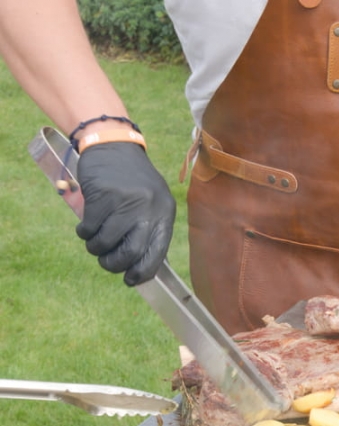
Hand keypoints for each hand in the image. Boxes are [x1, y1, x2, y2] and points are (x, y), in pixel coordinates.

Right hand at [75, 142, 175, 285]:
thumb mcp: (153, 203)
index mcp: (164, 214)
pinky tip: (85, 230)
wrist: (113, 145)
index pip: (157, 252)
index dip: (143, 271)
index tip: (131, 279)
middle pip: (131, 251)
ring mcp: (125, 201)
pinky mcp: (103, 194)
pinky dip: (85, 233)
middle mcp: (148, 208)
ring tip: (94, 244)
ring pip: (107, 241)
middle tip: (107, 263)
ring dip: (96, 249)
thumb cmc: (133, 181)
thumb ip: (150, 230)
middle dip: (116, 264)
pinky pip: (90, 226)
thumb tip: (143, 266)